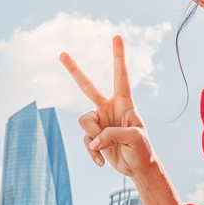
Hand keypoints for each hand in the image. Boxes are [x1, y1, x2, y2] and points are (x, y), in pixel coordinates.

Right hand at [59, 36, 156, 178]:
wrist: (137, 168)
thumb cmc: (142, 150)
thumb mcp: (135, 139)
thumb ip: (113, 134)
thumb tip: (93, 139)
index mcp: (124, 103)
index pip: (120, 76)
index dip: (118, 56)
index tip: (117, 36)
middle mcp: (109, 108)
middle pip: (87, 86)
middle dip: (74, 70)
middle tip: (61, 53)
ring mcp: (99, 121)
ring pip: (84, 121)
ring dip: (94, 137)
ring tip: (106, 146)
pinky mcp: (93, 136)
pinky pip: (85, 140)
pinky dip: (91, 152)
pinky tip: (101, 162)